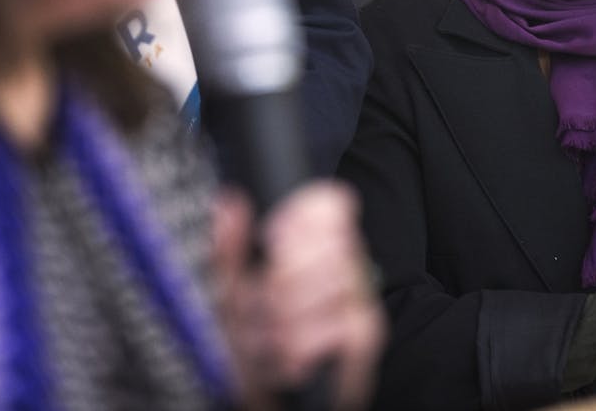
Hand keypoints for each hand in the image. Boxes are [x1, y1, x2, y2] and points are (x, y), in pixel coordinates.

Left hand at [213, 181, 384, 409]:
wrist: (274, 401)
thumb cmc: (254, 348)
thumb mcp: (230, 295)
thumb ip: (229, 249)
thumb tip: (228, 203)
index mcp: (315, 245)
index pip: (328, 204)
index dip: (297, 219)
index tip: (272, 238)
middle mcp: (344, 264)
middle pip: (322, 245)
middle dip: (278, 281)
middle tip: (258, 306)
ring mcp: (359, 298)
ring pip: (322, 287)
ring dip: (281, 320)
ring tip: (266, 339)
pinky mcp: (366, 333)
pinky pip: (332, 326)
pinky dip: (301, 346)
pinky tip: (287, 359)